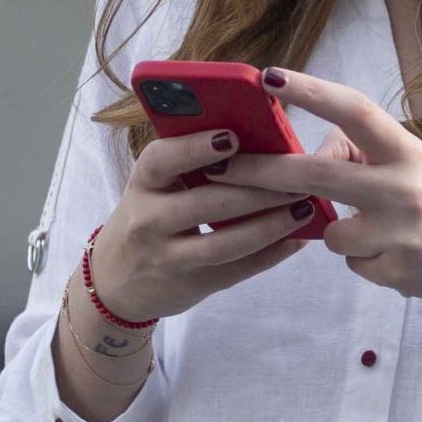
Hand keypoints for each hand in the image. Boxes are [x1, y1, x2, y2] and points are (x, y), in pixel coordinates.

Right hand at [82, 123, 346, 325]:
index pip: (162, 159)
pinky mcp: (191, 285)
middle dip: (258, 190)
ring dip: (270, 225)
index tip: (233, 137)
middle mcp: (148, 220)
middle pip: (206, 203)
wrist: (117, 279)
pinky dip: (272, 254)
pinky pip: (238, 270)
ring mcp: (168, 257)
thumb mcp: (156, 185)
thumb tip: (260, 137)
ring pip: (225, 243)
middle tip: (299, 177)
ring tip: (304, 208)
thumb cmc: (151, 214)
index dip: (196, 148)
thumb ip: (192, 163)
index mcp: (143, 182)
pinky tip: (297, 238)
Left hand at [269, 71, 421, 315]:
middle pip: (316, 175)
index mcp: (412, 155)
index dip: (311, 92)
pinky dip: (369, 261)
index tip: (270, 77)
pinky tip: (404, 259)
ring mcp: (399, 235)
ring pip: (332, 231)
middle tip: (223, 167)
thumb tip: (325, 149)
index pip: (356, 112)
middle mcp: (404, 190)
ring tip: (387, 234)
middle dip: (263, 173)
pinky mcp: (397, 274)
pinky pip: (355, 264)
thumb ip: (377, 158)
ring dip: (343, 232)